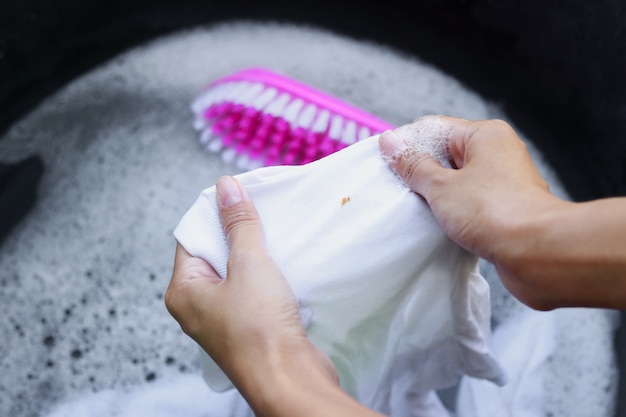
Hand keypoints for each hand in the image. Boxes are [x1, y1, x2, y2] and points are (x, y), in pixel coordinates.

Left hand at [166, 176, 363, 416]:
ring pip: (238, 272)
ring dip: (257, 254)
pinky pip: (254, 290)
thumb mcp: (249, 263)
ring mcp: (224, 319)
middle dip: (239, 233)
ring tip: (276, 234)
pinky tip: (285, 262)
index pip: (192, 238)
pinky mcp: (250, 327)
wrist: (290, 378)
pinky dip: (268, 275)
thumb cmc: (260, 327)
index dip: (215, 214)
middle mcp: (199, 306)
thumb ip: (238, 224)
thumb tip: (226, 188)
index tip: (239, 195)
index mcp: (184, 291)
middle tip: (262, 212)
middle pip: (215, 254)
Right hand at [379, 116, 569, 308]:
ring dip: (436, 196)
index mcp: (485, 135)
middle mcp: (497, 153)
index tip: (385, 163)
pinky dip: (452, 213)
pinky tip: (437, 226)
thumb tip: (390, 142)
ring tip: (414, 210)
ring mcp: (503, 183)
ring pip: (457, 182)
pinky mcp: (505, 210)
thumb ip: (413, 165)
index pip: (435, 128)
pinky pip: (469, 204)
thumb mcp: (441, 186)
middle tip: (396, 190)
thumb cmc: (494, 212)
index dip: (407, 145)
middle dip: (420, 173)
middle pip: (445, 155)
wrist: (539, 254)